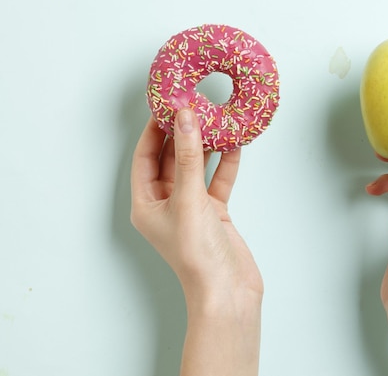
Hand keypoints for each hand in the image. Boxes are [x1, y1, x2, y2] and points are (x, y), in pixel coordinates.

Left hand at [130, 108, 261, 375]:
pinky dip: (226, 164)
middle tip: (192, 106)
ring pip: (197, 167)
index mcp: (147, 204)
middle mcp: (167, 204)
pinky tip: (234, 145)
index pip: (144, 158)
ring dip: (206, 146)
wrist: (228, 291)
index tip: (166, 105)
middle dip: (181, 134)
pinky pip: (218, 181)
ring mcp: (192, 208)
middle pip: (170, 159)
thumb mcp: (189, 199)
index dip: (153, 131)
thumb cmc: (197, 255)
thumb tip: (185, 118)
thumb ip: (188, 157)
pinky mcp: (214, 212)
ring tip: (215, 120)